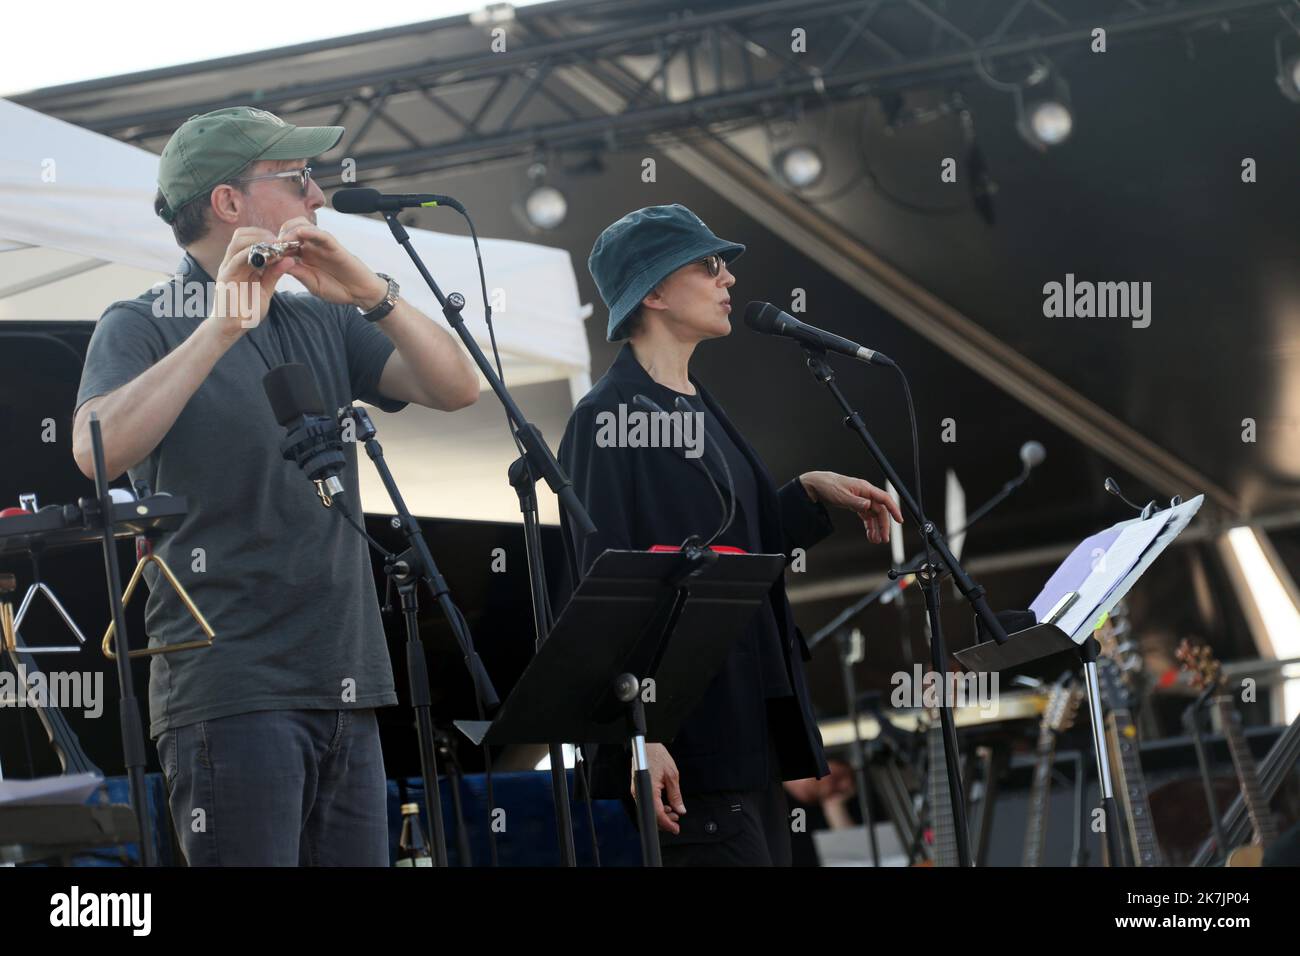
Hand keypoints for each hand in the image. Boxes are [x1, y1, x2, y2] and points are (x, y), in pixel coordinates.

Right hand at [209, 227, 300, 337]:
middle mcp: (232, 262)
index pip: (248, 238)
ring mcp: (228, 268)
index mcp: (241, 263)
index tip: (282, 241)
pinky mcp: (226, 277)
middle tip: (278, 241)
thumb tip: (289, 259)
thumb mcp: (265, 289)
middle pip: (241, 235)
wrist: (231, 328)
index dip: (264, 235)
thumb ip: (274, 274)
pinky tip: (266, 257)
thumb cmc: (247, 310)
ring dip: (256, 240)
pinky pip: (236, 260)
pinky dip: (251, 254)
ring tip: (273, 246)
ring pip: (238, 243)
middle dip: (261, 234)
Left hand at [275, 217, 389, 308]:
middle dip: (279, 235)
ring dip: (290, 231)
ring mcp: (322, 245)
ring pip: (303, 226)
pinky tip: (300, 233)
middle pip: (290, 230)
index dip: (272, 245)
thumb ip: (296, 272)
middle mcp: (312, 246)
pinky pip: (321, 234)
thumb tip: (276, 263)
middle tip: (271, 246)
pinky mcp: (334, 246)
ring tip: (283, 241)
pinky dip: (310, 231)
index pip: (285, 243)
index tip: (261, 251)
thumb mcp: (311, 283)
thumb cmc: (337, 289)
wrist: (360, 293)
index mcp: (304, 255)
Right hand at [633, 743, 685, 833]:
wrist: (646, 744)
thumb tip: (680, 809)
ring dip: (661, 813)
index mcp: (649, 790)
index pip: (658, 814)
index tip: (675, 828)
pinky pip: (647, 802)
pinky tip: (665, 804)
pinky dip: (656, 806)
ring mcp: (638, 791)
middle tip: (676, 820)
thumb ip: (676, 795)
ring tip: (673, 811)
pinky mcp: (638, 788)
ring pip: (649, 810)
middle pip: (652, 815)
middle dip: (665, 820)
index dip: (667, 824)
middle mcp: (640, 793)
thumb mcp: (672, 775)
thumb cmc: (657, 755)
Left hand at [799, 471, 902, 543]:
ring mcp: (861, 499)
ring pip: (874, 515)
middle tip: (884, 539)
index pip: (884, 499)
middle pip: (880, 510)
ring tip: (876, 540)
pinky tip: (870, 535)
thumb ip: (856, 502)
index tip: (899, 521)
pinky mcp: (856, 504)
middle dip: (883, 525)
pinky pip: (866, 516)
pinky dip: (869, 526)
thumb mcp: (841, 496)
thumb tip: (868, 505)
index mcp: (865, 488)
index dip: (894, 509)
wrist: (817, 485)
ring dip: (876, 528)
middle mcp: (866, 494)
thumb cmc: (829, 486)